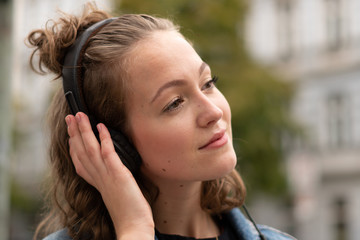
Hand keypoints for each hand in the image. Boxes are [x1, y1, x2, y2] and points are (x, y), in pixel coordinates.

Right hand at [65, 112, 153, 238]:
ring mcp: (106, 175)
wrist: (133, 226)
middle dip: (74, 133)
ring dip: (84, 130)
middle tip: (70, 117)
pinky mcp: (117, 174)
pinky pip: (108, 152)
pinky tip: (101, 126)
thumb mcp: (114, 192)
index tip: (70, 132)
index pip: (79, 160)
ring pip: (90, 148)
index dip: (73, 144)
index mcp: (95, 181)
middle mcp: (97, 177)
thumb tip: (110, 167)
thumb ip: (108, 179)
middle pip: (81, 151)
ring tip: (79, 115)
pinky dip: (104, 138)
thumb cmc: (127, 210)